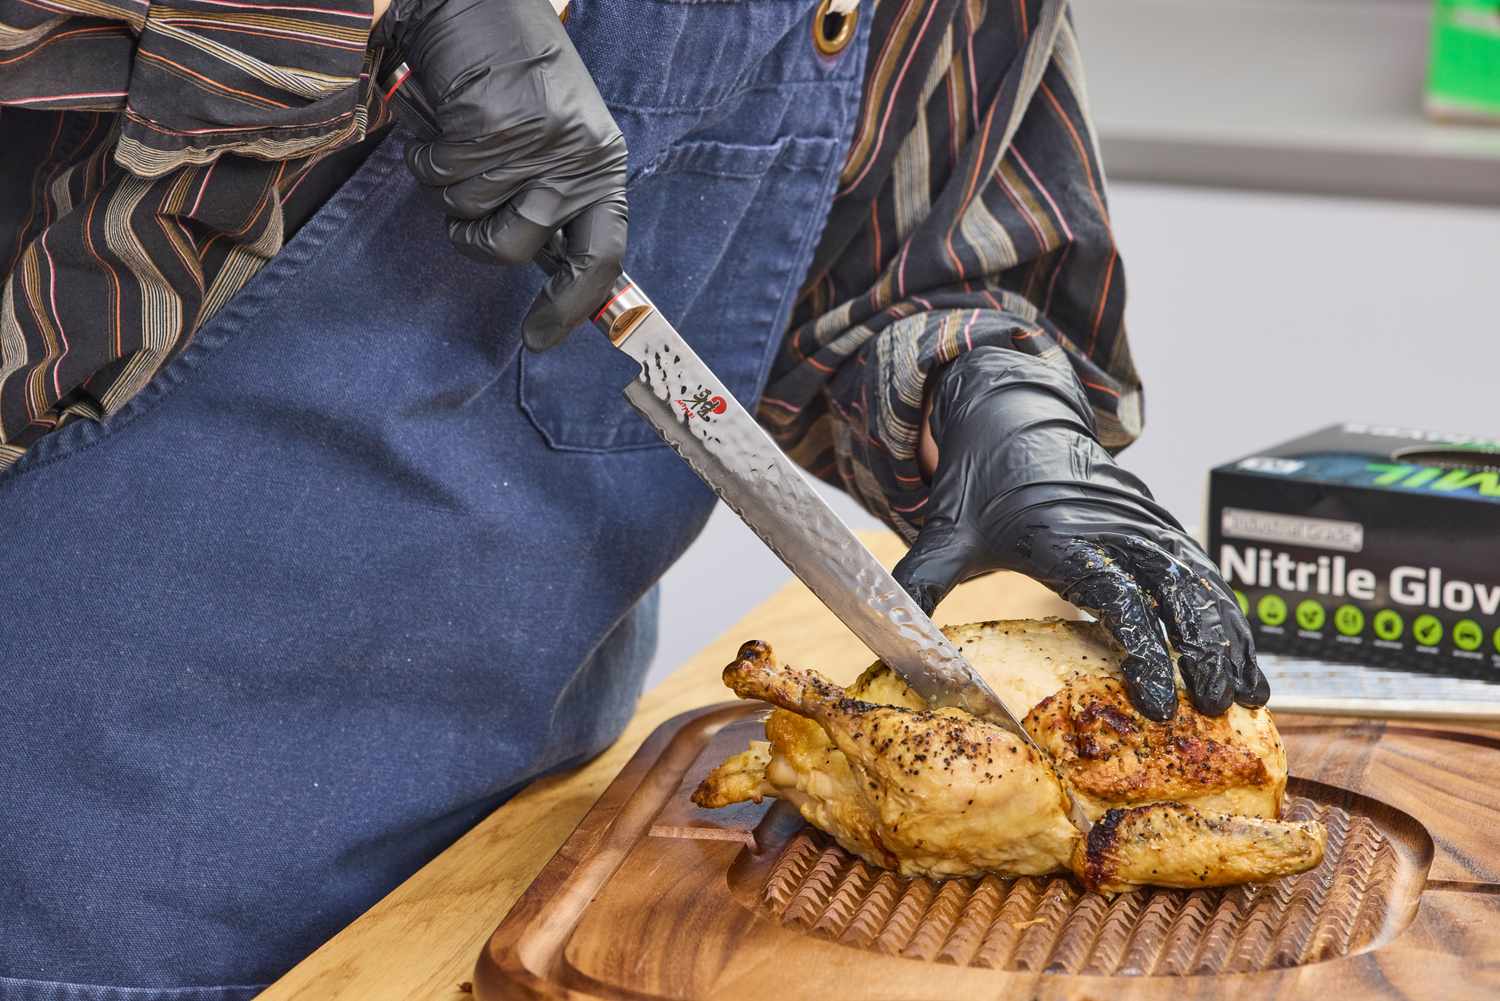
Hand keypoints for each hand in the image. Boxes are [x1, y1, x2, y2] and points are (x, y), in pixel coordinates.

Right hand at [375, 0, 627, 349]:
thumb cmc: (516, 72)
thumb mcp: (558, 139)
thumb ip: (554, 198)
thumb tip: (541, 266)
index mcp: (603, 169)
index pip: (602, 258)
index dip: (570, 307)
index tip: (538, 338)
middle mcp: (578, 160)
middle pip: (512, 249)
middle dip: (472, 238)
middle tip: (463, 208)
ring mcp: (537, 143)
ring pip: (466, 211)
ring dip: (446, 181)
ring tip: (462, 135)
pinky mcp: (492, 124)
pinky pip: (439, 173)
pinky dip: (425, 151)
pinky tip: (443, 117)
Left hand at [892, 347, 1267, 721]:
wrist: (1011, 413)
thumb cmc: (978, 484)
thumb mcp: (942, 533)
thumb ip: (915, 586)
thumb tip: (886, 640)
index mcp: (1061, 534)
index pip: (1116, 598)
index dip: (1144, 651)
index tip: (1157, 702)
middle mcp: (1112, 526)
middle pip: (1175, 594)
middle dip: (1202, 654)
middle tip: (1216, 709)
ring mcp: (1142, 522)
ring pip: (1200, 583)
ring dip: (1228, 638)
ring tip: (1246, 694)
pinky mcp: (1157, 523)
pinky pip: (1203, 572)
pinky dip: (1229, 614)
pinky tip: (1244, 658)